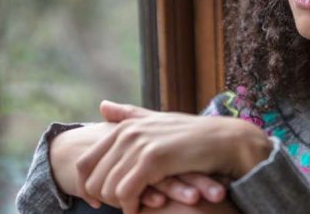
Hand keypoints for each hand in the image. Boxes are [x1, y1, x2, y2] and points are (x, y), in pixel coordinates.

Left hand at [77, 101, 271, 213]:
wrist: (225, 141)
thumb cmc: (192, 135)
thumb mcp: (156, 121)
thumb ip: (129, 114)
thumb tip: (102, 105)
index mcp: (124, 127)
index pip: (85, 162)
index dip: (86, 186)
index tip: (95, 201)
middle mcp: (127, 133)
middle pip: (93, 178)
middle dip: (101, 198)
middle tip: (117, 208)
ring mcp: (139, 144)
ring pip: (108, 188)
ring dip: (117, 205)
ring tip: (131, 209)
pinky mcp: (153, 159)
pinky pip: (126, 192)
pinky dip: (130, 207)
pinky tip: (139, 210)